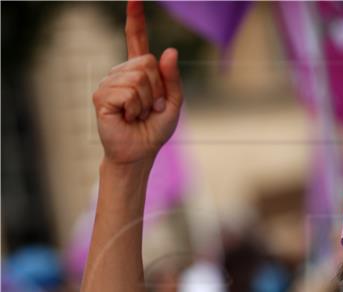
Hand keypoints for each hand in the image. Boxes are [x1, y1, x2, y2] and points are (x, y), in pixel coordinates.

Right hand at [93, 0, 181, 165]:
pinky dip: (135, 108)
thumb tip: (169, 51)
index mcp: (139, 71)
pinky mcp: (101, 97)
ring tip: (139, 115)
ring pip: (138, 78)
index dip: (135, 19)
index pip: (136, 39)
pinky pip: (127, 92)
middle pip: (146, 63)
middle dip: (157, 89)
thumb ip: (172, 78)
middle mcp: (121, 73)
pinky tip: (128, 117)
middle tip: (150, 108)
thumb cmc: (154, 130)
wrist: (140, 152)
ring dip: (146, 102)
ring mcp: (109, 84)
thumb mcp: (173, 103)